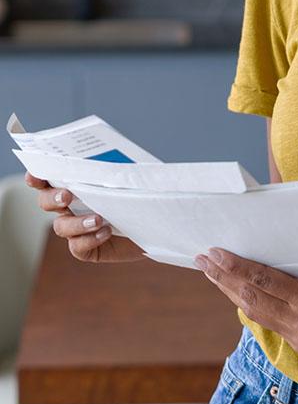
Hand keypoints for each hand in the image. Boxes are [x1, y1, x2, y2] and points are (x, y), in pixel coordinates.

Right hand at [25, 171, 145, 263]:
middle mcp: (71, 207)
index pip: (48, 179)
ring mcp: (77, 228)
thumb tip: (113, 155)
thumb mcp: (131, 175)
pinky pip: (77, 247)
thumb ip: (118, 166)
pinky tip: (106, 232)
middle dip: (52, 198)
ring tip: (98, 219)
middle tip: (67, 196)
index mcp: (76, 184)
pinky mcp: (87, 248)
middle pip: (46, 202)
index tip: (35, 175)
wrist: (157, 222)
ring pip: (61, 226)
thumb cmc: (141, 193)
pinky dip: (89, 239)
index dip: (36, 177)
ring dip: (76, 222)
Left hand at [194, 248, 297, 352]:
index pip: (263, 281)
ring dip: (230, 290)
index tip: (214, 251)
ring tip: (211, 271)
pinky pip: (266, 320)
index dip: (235, 266)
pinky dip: (247, 302)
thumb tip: (250, 243)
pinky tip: (233, 287)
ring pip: (254, 313)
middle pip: (252, 299)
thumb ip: (292, 257)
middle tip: (203, 259)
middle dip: (224, 278)